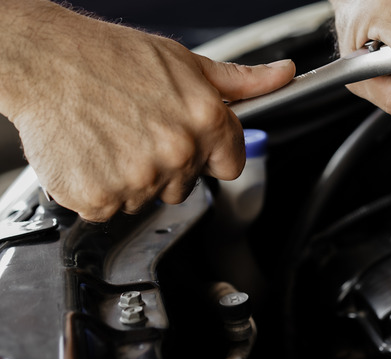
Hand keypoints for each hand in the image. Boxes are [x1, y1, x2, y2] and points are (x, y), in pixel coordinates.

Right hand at [0, 0, 295, 222]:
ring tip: (109, 137)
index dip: (210, 156)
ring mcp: (139, 179)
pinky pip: (109, 208)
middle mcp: (178, 153)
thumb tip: (284, 74)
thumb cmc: (110, 57)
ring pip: (146, 199)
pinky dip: (97, 189)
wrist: (44, 60)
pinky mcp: (101, 198)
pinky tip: (91, 155)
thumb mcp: (185, 62)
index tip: (190, 144)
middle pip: (186, 186)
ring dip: (130, 178)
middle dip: (166, 166)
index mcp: (206, 121)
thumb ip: (241, 80)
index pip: (231, 166)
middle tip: (136, 131)